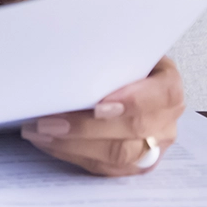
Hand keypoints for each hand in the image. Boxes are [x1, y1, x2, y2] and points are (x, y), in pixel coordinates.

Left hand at [21, 56, 185, 175]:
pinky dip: (72, 155)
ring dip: (73, 145)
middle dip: (87, 128)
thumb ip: (105, 46)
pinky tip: (47, 142)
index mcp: (168, 84)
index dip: (132, 102)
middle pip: (135, 131)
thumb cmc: (117, 58)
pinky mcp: (134, 165)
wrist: (124, 76)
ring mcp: (153, 146)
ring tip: (38, 131)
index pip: (161, 95)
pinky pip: (105, 168)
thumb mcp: (120, 45)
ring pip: (119, 155)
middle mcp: (166, 119)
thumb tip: (66, 38)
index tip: (98, 105)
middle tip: (47, 121)